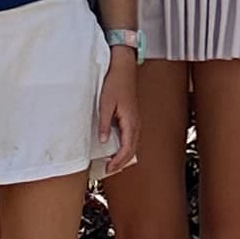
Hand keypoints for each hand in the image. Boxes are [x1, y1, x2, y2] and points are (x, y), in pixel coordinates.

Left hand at [94, 50, 140, 178]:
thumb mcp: (105, 103)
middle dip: (121, 163)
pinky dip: (125, 147)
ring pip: (132, 145)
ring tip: (111, 163)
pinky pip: (131, 138)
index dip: (118, 161)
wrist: (123, 68)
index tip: (108, 168)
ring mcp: (136, 121)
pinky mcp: (132, 118)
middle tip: (108, 170)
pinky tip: (115, 148)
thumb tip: (103, 141)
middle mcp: (136, 124)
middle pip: (132, 150)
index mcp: (131, 122)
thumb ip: (104, 123)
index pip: (127, 149)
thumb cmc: (115, 83)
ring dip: (123, 156)